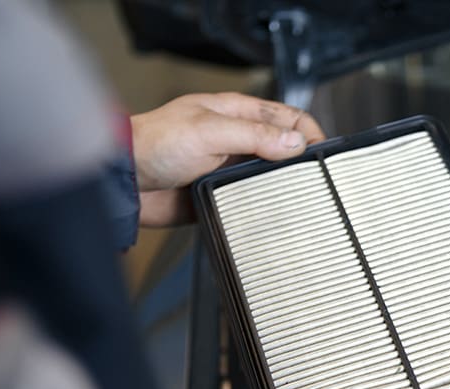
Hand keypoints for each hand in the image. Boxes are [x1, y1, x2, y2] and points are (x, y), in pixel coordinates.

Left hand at [130, 93, 325, 226]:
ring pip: (272, 177)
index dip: (310, 133)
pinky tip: (275, 215)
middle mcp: (238, 140)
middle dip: (304, 162)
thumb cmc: (155, 144)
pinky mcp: (224, 195)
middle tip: (318, 180)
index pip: (289, 117)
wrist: (125, 183)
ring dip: (286, 187)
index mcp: (237, 113)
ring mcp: (231, 168)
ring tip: (302, 199)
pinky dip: (267, 208)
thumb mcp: (209, 132)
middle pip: (285, 149)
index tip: (324, 155)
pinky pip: (254, 202)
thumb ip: (255, 135)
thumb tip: (296, 142)